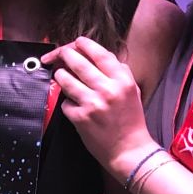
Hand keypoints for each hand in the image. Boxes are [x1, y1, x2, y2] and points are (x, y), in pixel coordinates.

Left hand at [42, 37, 153, 171]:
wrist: (129, 150)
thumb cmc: (130, 120)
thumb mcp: (132, 90)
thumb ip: (118, 71)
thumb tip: (98, 55)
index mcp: (122, 80)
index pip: (99, 53)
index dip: (83, 44)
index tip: (77, 43)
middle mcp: (107, 89)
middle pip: (77, 62)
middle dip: (65, 55)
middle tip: (61, 56)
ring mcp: (92, 103)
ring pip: (64, 79)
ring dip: (60, 76)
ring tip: (62, 77)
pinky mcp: (80, 117)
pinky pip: (65, 102)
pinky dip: (67, 103)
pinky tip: (76, 107)